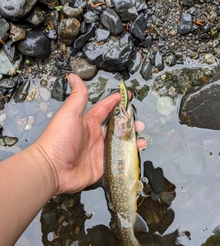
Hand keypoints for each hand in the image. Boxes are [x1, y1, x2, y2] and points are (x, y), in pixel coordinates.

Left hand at [34, 74, 145, 193]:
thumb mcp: (70, 114)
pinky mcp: (102, 168)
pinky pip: (117, 162)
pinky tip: (136, 154)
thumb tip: (74, 76)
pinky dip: (128, 158)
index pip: (105, 109)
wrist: (52, 168)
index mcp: (89, 123)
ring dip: (131, 141)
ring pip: (120, 145)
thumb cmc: (59, 139)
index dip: (116, 102)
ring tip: (141, 140)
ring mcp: (99, 153)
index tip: (127, 95)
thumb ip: (78, 97)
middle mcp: (96, 137)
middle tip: (139, 124)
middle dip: (129, 125)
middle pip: (116, 128)